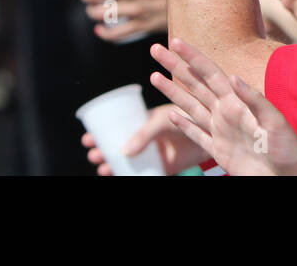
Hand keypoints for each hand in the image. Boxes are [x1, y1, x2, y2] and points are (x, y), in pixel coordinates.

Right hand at [81, 103, 210, 175]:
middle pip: (119, 144)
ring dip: (113, 164)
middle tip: (93, 154)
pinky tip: (120, 178)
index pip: (118, 125)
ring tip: (102, 167)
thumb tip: (124, 152)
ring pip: (129, 161)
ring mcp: (155, 152)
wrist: (210, 133)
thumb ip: (144, 134)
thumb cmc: (186, 118)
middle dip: (103, 149)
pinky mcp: (165, 167)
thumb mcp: (161, 120)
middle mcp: (148, 137)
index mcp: (144, 121)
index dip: (101, 131)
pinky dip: (131, 177)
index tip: (86, 137)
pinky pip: (145, 174)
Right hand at [150, 39, 296, 175]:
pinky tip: (172, 116)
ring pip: (190, 106)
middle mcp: (225, 112)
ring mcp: (221, 131)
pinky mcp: (219, 151)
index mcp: (236, 102)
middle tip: (155, 49)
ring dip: (172, 91)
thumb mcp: (275, 121)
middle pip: (194, 84)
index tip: (175, 41)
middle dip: (174, 66)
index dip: (192, 57)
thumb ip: (255, 100)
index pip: (210, 73)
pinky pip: (197, 135)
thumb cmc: (288, 149)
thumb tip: (233, 77)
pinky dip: (184, 125)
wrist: (291, 177)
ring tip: (153, 75)